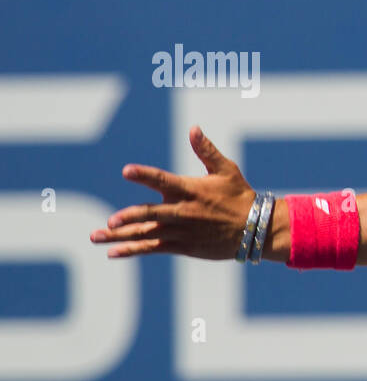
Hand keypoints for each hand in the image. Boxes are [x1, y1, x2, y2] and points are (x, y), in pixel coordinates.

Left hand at [89, 126, 257, 259]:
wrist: (256, 229)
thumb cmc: (240, 196)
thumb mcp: (226, 170)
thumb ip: (206, 151)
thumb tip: (193, 128)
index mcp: (190, 190)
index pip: (163, 180)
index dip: (145, 175)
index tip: (127, 171)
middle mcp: (183, 211)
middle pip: (150, 214)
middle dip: (128, 218)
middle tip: (110, 222)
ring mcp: (181, 231)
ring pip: (146, 233)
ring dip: (120, 236)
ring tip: (95, 236)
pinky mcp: (183, 246)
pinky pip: (153, 248)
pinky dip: (133, 250)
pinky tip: (114, 252)